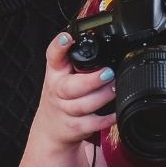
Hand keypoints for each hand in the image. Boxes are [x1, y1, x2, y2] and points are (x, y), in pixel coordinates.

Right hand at [30, 32, 117, 148]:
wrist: (50, 128)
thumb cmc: (62, 95)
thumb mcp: (63, 73)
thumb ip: (77, 58)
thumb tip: (101, 38)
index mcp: (56, 72)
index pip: (53, 56)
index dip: (59, 45)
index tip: (67, 38)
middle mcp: (57, 91)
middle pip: (70, 87)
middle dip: (90, 81)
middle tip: (108, 73)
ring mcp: (64, 110)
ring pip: (82, 106)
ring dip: (101, 97)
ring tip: (115, 89)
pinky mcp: (74, 127)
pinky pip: (91, 124)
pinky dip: (105, 120)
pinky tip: (115, 114)